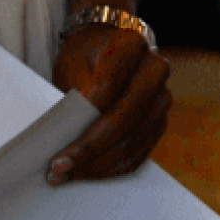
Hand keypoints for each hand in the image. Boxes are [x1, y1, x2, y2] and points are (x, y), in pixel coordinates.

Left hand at [46, 23, 171, 181]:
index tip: (60, 139)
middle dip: (89, 148)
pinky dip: (111, 168)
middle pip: (124, 118)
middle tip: (58, 167)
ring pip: (131, 141)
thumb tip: (61, 138)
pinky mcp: (159, 122)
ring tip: (66, 174)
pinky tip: (87, 173)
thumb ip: (73, 95)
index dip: (84, 118)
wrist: (111, 53)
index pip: (108, 86)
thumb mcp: (74, 64)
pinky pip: (138, 154)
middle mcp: (154, 70)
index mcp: (131, 45)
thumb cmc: (87, 59)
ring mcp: (161, 98)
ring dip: (97, 164)